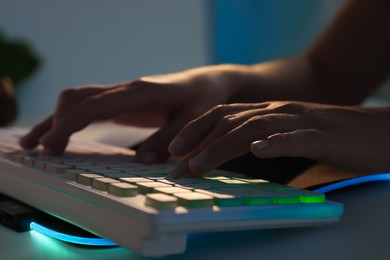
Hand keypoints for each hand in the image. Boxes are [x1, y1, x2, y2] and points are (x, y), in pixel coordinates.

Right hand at [19, 69, 232, 161]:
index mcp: (139, 92)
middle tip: (35, 148)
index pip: (93, 105)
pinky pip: (91, 108)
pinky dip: (73, 120)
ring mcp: (123, 95)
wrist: (207, 84)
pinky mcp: (124, 103)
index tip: (50, 145)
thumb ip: (169, 138)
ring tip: (38, 143)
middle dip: (54, 122)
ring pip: (80, 100)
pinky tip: (64, 135)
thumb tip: (141, 161)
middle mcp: (126, 90)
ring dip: (58, 119)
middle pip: (77, 98)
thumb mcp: (194, 120)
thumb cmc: (203, 100)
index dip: (68, 124)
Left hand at [168, 101, 389, 177]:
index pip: (223, 115)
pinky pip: (296, 137)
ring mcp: (300, 121)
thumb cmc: (332, 138)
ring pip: (254, 128)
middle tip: (175, 162)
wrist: (379, 131)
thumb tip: (239, 151)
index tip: (174, 150)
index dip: (196, 130)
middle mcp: (279, 111)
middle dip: (198, 140)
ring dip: (222, 146)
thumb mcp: (289, 135)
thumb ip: (264, 138)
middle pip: (230, 120)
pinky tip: (259, 150)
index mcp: (270, 112)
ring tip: (199, 164)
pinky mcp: (323, 135)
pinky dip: (276, 143)